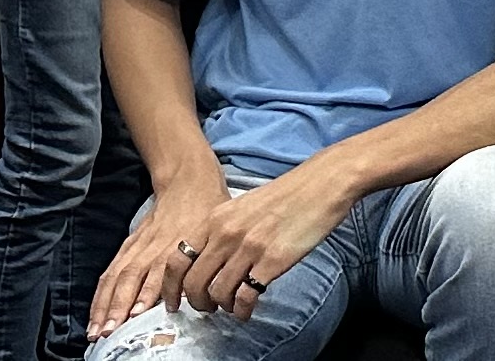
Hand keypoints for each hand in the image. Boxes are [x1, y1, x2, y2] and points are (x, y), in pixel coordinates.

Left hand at [94, 164, 354, 331]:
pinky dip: (242, 310)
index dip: (172, 287)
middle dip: (198, 303)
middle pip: (194, 282)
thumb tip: (206, 263)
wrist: (321, 184)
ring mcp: (249, 247)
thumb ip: (221, 231)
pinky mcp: (272, 260)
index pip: (177, 260)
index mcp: (215, 218)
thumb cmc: (285, 196)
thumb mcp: (241, 207)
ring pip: (218, 293)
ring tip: (231, 308)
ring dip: (222, 307)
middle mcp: (227, 233)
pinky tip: (248, 310)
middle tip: (208, 307)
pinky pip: (245, 297)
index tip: (176, 301)